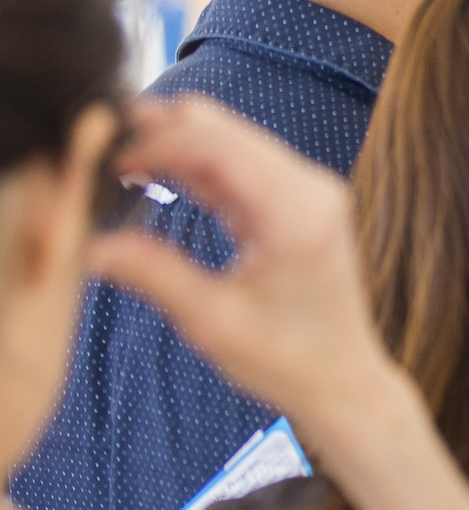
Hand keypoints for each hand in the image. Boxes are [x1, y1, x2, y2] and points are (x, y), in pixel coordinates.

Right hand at [86, 98, 414, 443]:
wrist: (341, 379)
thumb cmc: (287, 360)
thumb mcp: (211, 321)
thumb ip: (151, 273)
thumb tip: (86, 244)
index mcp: (296, 212)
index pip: (216, 145)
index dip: (154, 143)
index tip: (103, 161)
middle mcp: (310, 188)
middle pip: (222, 129)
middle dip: (158, 131)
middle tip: (97, 151)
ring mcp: (307, 190)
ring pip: (227, 139)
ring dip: (173, 145)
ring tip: (116, 166)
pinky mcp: (297, 200)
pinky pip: (237, 163)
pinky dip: (193, 166)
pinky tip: (150, 177)